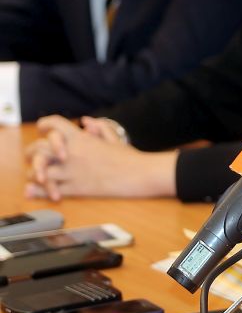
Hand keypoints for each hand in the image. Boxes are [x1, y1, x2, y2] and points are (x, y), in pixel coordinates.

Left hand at [24, 115, 177, 199]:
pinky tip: (34, 191)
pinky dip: (37, 192)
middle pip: (38, 149)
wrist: (138, 175)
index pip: (54, 124)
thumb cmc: (129, 157)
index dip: (45, 124)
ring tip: (38, 176)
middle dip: (32, 153)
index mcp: (81, 139)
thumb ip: (99, 127)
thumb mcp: (115, 138)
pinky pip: (49, 190)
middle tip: (34, 156)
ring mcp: (72, 172)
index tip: (43, 129)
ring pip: (38, 172)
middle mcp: (72, 154)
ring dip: (35, 174)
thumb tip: (86, 121)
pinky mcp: (75, 189)